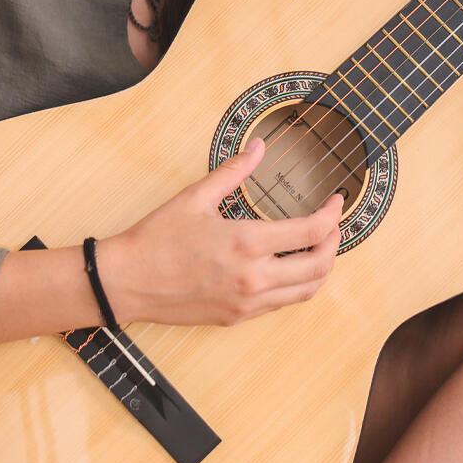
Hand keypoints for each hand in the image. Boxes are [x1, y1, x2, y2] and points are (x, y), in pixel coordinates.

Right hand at [98, 137, 342, 326]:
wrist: (126, 282)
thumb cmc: (156, 239)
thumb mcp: (195, 197)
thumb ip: (234, 171)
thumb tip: (258, 146)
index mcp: (247, 243)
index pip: (310, 232)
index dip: (332, 215)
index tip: (336, 201)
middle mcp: (254, 278)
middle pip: (320, 266)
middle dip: (334, 243)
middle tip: (332, 225)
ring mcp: (248, 302)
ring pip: (307, 291)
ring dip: (321, 268)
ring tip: (318, 247)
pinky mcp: (238, 316)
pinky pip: (282, 304)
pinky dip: (297, 286)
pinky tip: (289, 268)